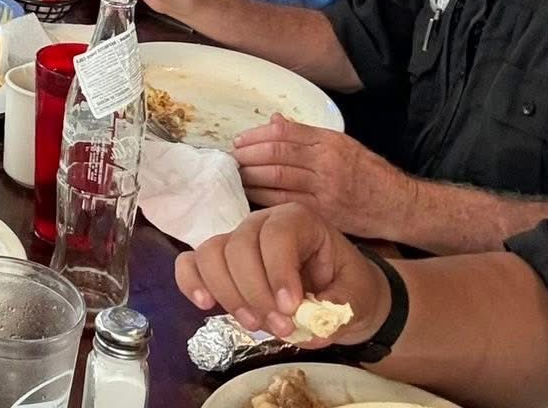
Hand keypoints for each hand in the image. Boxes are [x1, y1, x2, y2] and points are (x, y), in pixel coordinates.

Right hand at [176, 203, 391, 342]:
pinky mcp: (220, 263)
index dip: (279, 272)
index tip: (291, 309)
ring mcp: (236, 239)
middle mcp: (261, 222)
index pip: (277, 235)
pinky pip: (191, 263)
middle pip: (240, 246)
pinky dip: (191, 282)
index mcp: (299, 220)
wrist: (339, 292)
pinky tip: (204, 304)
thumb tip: (310, 326)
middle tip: (280, 328)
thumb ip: (335, 309)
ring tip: (253, 324)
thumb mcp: (356, 297)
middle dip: (255, 292)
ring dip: (228, 294)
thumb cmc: (347, 286)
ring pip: (212, 255)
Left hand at [232, 115, 418, 242]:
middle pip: (275, 154)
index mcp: (329, 142)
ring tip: (237, 177)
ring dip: (250, 178)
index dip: (255, 135)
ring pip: (276, 179)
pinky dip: (263, 200)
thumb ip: (307, 135)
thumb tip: (274, 121)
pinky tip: (251, 198)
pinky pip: (285, 203)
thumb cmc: (369, 174)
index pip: (283, 132)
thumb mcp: (343, 145)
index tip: (239, 140)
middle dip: (247, 156)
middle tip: (231, 160)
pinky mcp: (323, 213)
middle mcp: (326, 162)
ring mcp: (324, 189)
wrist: (398, 205)